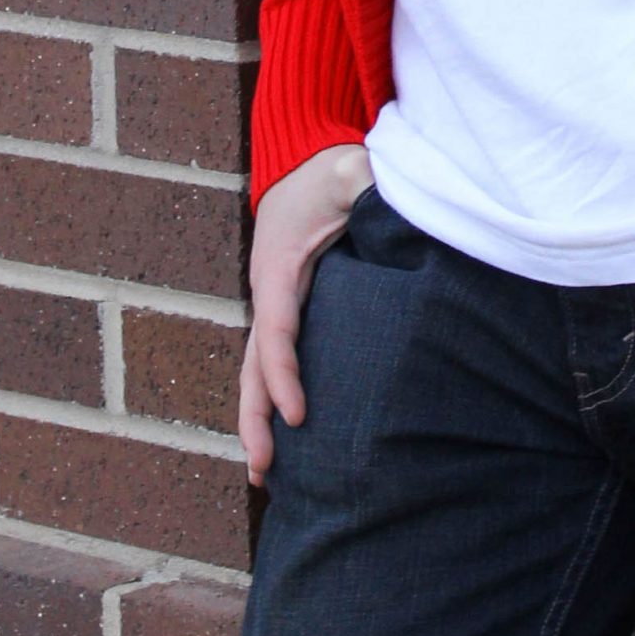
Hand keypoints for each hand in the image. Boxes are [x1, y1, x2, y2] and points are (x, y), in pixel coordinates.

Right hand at [239, 142, 374, 486]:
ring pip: (257, 369)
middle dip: (255, 417)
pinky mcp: (285, 307)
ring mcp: (273, 301)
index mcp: (280, 265)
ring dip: (257, 418)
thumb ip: (364, 182)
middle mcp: (268, 290)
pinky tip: (282, 435)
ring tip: (262, 474)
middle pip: (254, 364)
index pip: (276, 330)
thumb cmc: (328, 168)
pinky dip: (269, 397)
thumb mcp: (349, 168)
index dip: (283, 375)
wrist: (300, 160)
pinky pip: (273, 359)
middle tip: (263, 470)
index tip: (297, 416)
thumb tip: (380, 195)